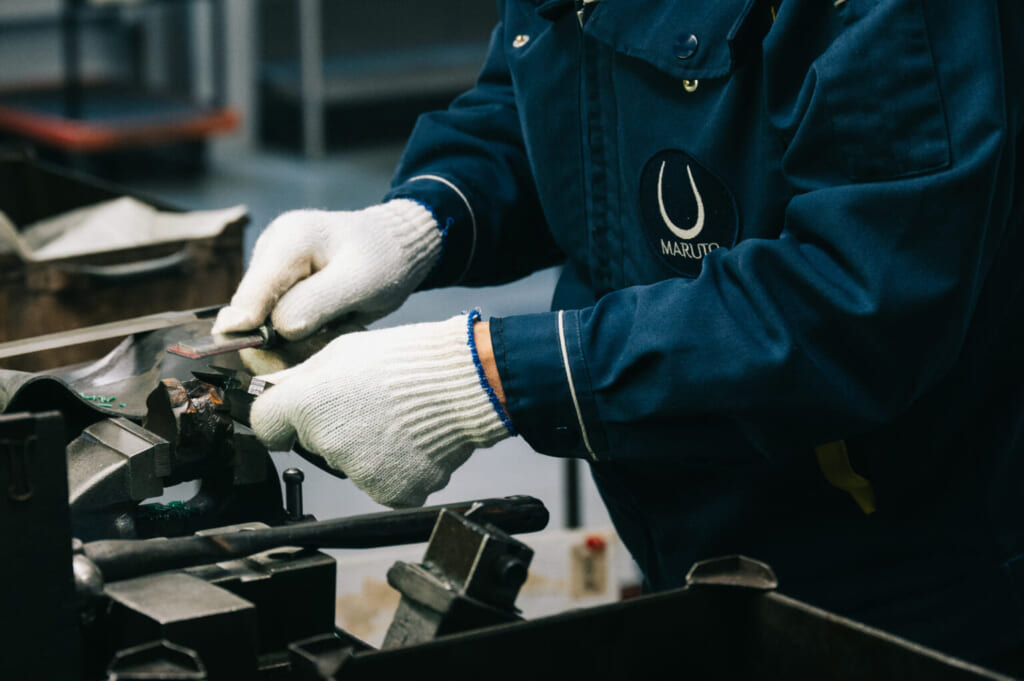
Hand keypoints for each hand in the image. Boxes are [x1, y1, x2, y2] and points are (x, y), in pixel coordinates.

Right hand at [214, 200, 440, 339]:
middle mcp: (270, 255)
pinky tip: (335, 326)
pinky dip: (309, 337)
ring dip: (302, 341)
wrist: (397, 251)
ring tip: (341, 327)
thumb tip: (275, 330)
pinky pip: (283, 330)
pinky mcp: (281, 294)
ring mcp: (273, 275)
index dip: (253, 331)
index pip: (250, 296)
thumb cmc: (383, 260)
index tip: (274, 356)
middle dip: (287, 341)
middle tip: (331, 339)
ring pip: (267, 329)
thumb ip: (314, 303)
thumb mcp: (357, 282)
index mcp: (286, 240)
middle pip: (253, 318)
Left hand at [250, 313, 513, 506]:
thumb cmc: (408, 359)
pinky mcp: (393, 494)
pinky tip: (413, 441)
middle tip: (370, 404)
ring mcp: (360, 475)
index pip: (266, 427)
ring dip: (367, 450)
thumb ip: (300, 377)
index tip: (302, 412)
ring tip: (398, 420)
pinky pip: (384, 484)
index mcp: (307, 404)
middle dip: (333, 429)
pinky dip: (397, 468)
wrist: (467, 383)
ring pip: (350, 466)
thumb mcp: (343, 351)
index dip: (284, 417)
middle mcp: (327, 445)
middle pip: (313, 445)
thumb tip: (272, 391)